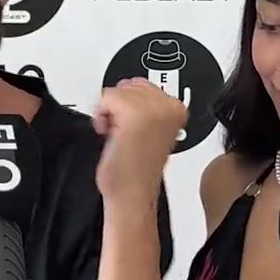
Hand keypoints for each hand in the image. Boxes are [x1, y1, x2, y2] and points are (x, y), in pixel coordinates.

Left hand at [92, 78, 186, 202]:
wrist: (132, 195)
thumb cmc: (136, 172)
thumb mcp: (152, 130)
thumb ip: (148, 109)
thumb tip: (130, 92)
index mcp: (178, 109)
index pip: (143, 85)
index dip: (130, 106)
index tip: (132, 128)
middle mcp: (169, 106)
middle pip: (129, 84)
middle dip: (120, 106)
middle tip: (124, 133)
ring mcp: (153, 109)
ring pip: (118, 90)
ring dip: (111, 111)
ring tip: (119, 135)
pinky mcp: (134, 114)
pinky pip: (106, 98)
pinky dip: (102, 115)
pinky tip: (111, 134)